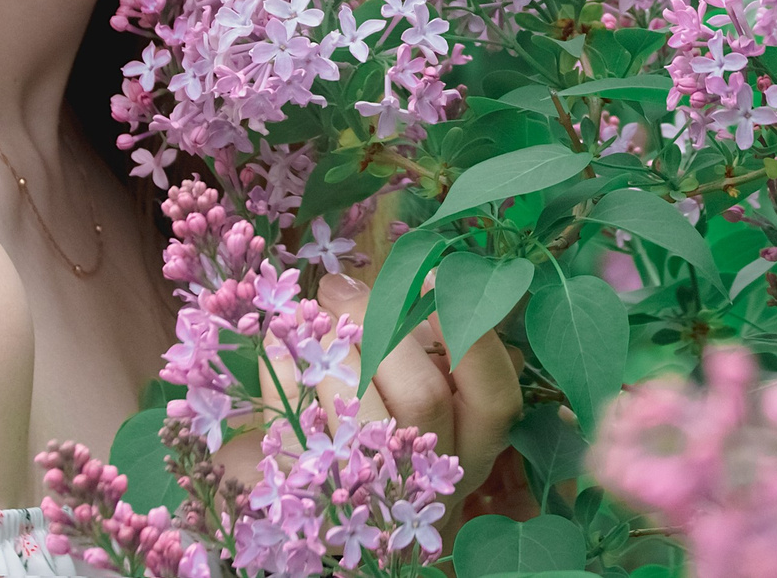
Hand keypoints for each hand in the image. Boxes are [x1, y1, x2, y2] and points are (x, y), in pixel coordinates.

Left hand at [217, 270, 522, 501]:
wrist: (319, 497)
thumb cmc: (385, 413)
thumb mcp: (423, 376)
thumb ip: (423, 336)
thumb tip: (407, 277)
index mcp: (473, 441)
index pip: (495, 395)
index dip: (471, 336)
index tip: (432, 276)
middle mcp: (433, 478)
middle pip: (423, 397)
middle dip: (379, 326)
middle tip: (339, 286)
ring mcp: (374, 495)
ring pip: (363, 419)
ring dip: (333, 351)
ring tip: (311, 312)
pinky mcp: (312, 501)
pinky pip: (298, 433)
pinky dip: (283, 377)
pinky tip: (281, 344)